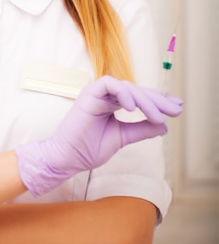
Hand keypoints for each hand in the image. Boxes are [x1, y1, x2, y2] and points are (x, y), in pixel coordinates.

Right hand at [16, 75, 182, 196]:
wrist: (67, 158)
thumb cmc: (88, 148)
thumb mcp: (122, 138)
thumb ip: (141, 130)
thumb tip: (164, 126)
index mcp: (111, 103)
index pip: (139, 97)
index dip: (158, 101)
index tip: (177, 107)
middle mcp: (106, 95)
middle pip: (137, 91)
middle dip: (158, 100)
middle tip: (175, 110)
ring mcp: (97, 92)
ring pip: (127, 87)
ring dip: (145, 101)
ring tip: (158, 116)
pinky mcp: (89, 93)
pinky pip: (109, 84)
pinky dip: (123, 94)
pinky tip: (134, 109)